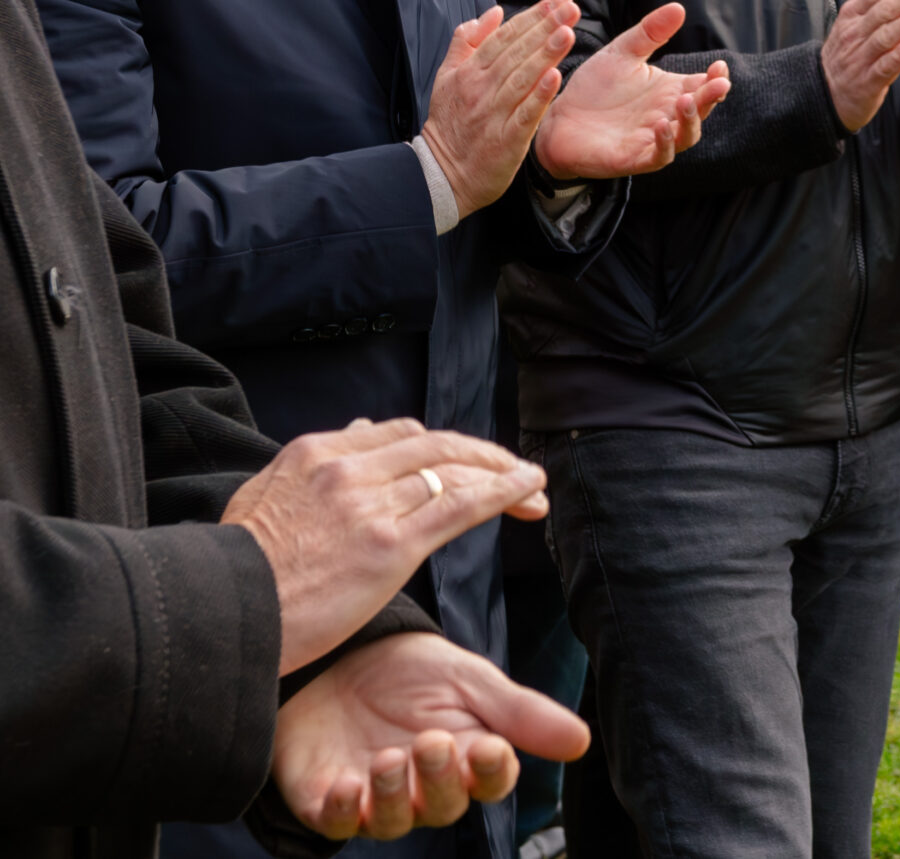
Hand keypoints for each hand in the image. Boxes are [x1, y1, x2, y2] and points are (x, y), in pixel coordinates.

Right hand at [221, 418, 548, 674]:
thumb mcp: (265, 498)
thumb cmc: (238, 572)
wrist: (219, 616)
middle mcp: (348, 468)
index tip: (466, 462)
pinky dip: (504, 492)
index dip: (443, 447)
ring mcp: (370, 503)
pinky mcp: (390, 544)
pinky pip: (462, 505)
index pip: (400, 434)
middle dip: (483, 456)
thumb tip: (363, 430)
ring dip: (503, 475)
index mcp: (317, 453)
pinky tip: (530, 493)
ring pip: (454, 471)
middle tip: (515, 473)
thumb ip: (315, 466)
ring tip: (533, 488)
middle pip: (436, 445)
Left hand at [272, 632, 588, 841]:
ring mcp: (374, 798)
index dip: (491, 772)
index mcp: (466, 757)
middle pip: (445, 806)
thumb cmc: (410, 670)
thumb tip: (581, 741)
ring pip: (393, 822)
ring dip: (394, 796)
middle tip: (430, 741)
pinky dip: (342, 810)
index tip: (488, 746)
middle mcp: (424, 787)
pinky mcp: (325, 801)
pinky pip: (336, 825)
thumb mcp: (469, 680)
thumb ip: (520, 712)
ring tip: (389, 759)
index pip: (491, 782)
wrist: (339, 653)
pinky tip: (347, 784)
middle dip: (440, 778)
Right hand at [419, 0, 578, 217]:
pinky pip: (524, 114)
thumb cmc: (449, 123)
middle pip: (516, 52)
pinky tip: (555, 77)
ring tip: (568, 33)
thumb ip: (467, 41)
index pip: (505, 37)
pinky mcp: (505, 140)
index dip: (532, 17)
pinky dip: (539, 96)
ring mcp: (493, 114)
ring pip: (522, 78)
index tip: (558, 1)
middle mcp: (481, 89)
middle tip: (571, 8)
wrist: (441, 174)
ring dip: (545, 54)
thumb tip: (493, 13)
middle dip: (545, 27)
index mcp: (469, 72)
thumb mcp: (447, 76)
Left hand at [534, 3, 729, 179]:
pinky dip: (665, 144)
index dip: (717, 79)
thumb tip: (679, 7)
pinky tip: (661, 126)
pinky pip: (658, 156)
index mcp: (670, 91)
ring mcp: (652, 139)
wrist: (558, 118)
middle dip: (712, 98)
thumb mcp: (622, 53)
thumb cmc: (594, 88)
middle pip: (701, 110)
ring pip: (686, 136)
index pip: (704, 86)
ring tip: (686, 102)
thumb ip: (650, 33)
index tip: (719, 65)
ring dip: (691, 121)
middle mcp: (667, 116)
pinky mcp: (633, 158)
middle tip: (718, 84)